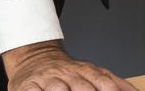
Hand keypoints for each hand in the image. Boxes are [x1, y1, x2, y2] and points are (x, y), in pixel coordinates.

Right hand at [2, 40, 136, 90]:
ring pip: (57, 90)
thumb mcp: (92, 72)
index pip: (104, 83)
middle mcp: (68, 75)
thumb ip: (115, 82)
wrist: (34, 57)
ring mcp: (48, 80)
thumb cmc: (66, 72)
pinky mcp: (28, 86)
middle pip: (82, 88)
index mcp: (86, 71)